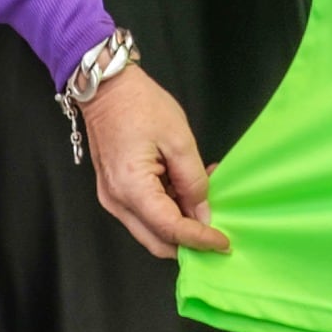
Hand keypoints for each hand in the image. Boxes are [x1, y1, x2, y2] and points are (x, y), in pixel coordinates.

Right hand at [79, 65, 230, 258]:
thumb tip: (203, 214)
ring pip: (151, 230)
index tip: (223, 242)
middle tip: (218, 233)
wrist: (108, 88)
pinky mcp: (115, 190)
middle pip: (156, 241)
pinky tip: (187, 188)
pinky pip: (144, 213)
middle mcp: (117, 202)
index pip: (170, 229)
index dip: (199, 239)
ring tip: (206, 197)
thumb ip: (193, 181)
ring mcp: (112, 198)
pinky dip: (168, 209)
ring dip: (180, 224)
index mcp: (131, 189)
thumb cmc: (141, 106)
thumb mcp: (179, 140)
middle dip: (188, 243)